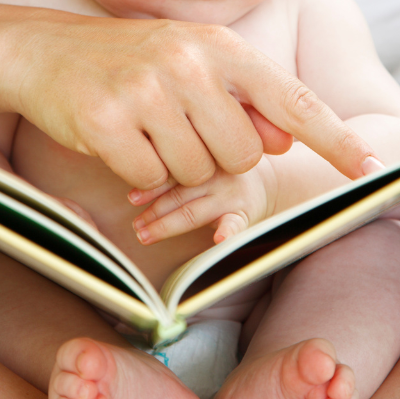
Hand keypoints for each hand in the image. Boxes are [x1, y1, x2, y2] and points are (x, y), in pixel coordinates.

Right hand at [4, 13, 373, 192]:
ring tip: (143, 126)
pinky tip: (116, 136)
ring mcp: (147, 91)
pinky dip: (136, 172)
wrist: (43, 49)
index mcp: (219, 45)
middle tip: (177, 128)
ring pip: (197, 172)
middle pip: (243, 154)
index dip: (336, 138)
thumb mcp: (189, 63)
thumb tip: (283, 137)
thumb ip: (240, 98)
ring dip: (174, 166)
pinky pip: (149, 178)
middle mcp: (189, 63)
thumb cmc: (125, 61)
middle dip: (216, 158)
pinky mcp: (108, 122)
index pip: (293, 97)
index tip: (374, 169)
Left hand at [130, 163, 275, 244]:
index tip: (132, 199)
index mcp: (202, 157)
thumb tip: (132, 184)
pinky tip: (219, 240)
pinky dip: (228, 232)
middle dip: (154, 211)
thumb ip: (173, 168)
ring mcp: (229, 196)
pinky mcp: (244, 215)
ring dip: (167, 225)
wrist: (267, 182)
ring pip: (194, 212)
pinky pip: (236, 224)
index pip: (173, 172)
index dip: (152, 186)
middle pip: (179, 194)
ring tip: (145, 236)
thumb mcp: (202, 161)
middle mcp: (215, 175)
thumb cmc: (221, 174)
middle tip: (135, 226)